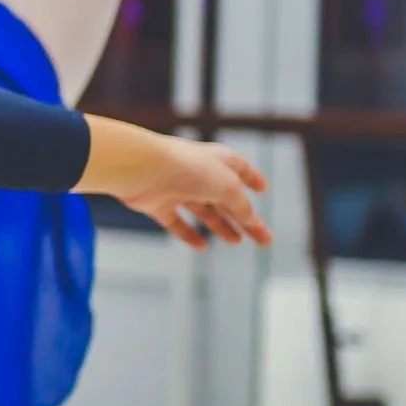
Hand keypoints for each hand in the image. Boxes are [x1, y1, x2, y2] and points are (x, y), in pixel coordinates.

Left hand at [82, 120, 272, 249]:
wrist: (141, 168)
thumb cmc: (187, 168)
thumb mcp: (227, 187)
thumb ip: (241, 206)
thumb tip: (250, 221)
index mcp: (217, 159)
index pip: (240, 167)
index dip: (252, 178)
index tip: (263, 190)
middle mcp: (197, 172)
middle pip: (225, 198)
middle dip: (246, 219)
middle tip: (264, 240)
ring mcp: (175, 187)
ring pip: (203, 210)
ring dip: (220, 226)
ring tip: (236, 241)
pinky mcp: (156, 203)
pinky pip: (175, 221)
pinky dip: (188, 234)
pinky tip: (202, 247)